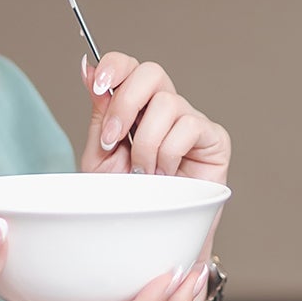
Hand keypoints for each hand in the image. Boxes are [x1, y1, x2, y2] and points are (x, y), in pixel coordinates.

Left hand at [80, 52, 230, 183]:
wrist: (151, 233)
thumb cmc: (128, 198)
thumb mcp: (102, 155)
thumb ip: (100, 113)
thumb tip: (88, 68)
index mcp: (137, 106)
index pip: (129, 66)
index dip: (114, 67)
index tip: (97, 86)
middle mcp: (165, 108)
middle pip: (151, 73)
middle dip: (126, 102)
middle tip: (112, 138)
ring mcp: (191, 121)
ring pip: (167, 103)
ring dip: (146, 142)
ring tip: (142, 172)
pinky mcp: (213, 138)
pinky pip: (189, 126)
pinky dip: (169, 153)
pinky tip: (166, 175)